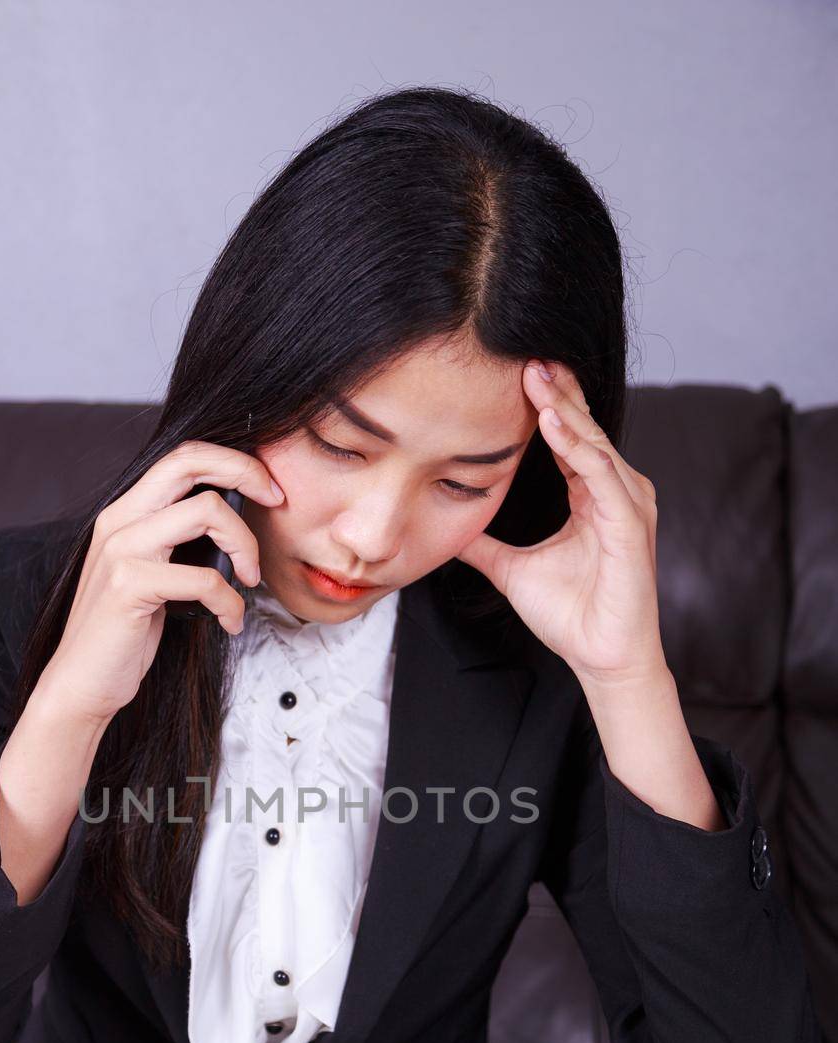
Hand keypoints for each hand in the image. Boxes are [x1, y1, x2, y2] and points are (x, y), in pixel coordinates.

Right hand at [33, 442, 284, 730]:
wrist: (81, 682)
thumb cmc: (122, 633)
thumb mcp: (149, 574)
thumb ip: (175, 542)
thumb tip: (231, 527)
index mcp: (124, 512)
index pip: (181, 457)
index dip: (232, 461)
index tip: (267, 487)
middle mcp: (119, 521)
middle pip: (190, 463)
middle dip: (245, 472)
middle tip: (276, 501)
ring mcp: (122, 550)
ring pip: (206, 512)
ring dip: (245, 547)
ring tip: (249, 580)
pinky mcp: (130, 586)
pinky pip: (205, 578)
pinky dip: (231, 602)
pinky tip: (230, 621)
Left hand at [456, 360, 665, 685]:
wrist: (602, 658)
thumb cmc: (571, 616)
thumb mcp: (512, 569)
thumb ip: (484, 544)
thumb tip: (445, 529)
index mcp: (592, 495)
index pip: (567, 438)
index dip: (543, 405)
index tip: (510, 373)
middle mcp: (615, 491)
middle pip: (583, 428)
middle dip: (554, 391)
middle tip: (522, 353)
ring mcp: (627, 504)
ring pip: (593, 443)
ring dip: (565, 409)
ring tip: (535, 377)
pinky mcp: (630, 523)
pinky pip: (603, 475)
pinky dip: (579, 447)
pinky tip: (556, 424)